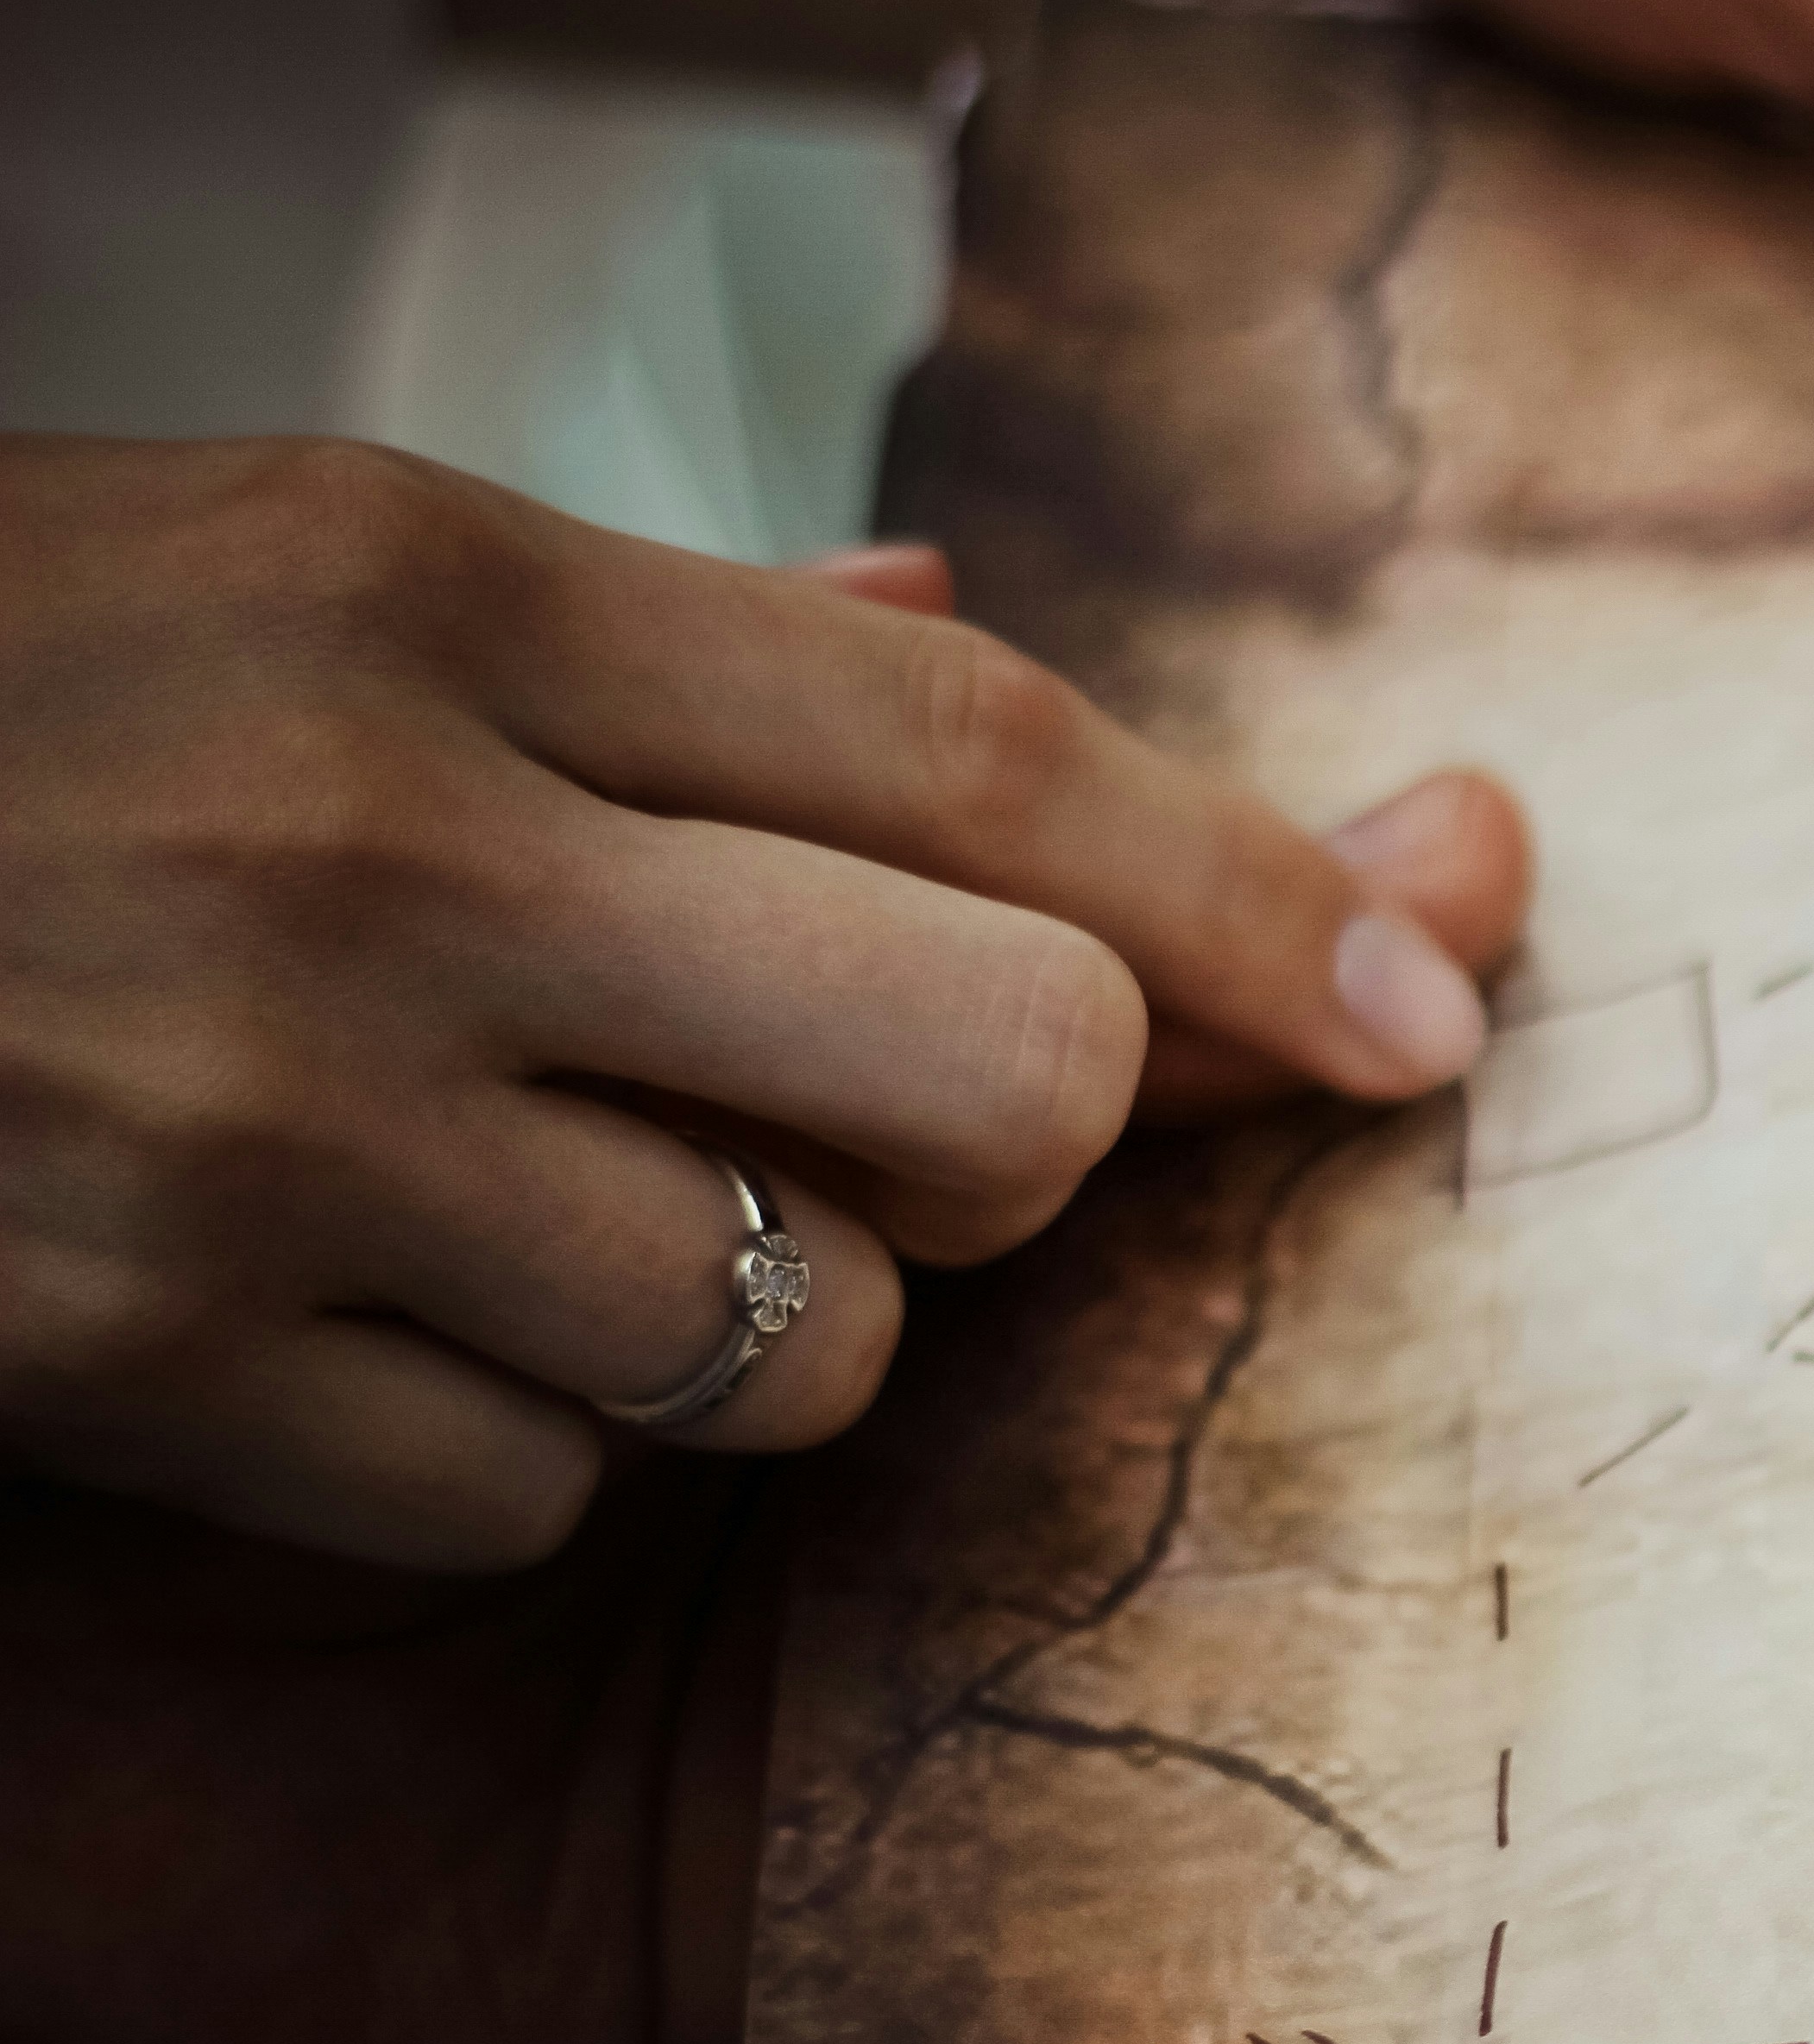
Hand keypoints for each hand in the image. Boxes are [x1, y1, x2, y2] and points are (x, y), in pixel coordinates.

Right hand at [0, 433, 1527, 1572]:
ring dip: (746, 1314)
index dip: (1259, 901)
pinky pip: (541, 1475)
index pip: (997, 770)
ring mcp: (266, 1118)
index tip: (1431, 1000)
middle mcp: (387, 849)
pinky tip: (329, 1321)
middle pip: (1000, 1076)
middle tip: (883, 1113)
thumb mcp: (292, 569)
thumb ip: (677, 644)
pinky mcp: (152, 1353)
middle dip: (1016, 1141)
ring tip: (521, 1201)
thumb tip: (977, 645)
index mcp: (445, 595)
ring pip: (804, 1331)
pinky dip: (497, 1443)